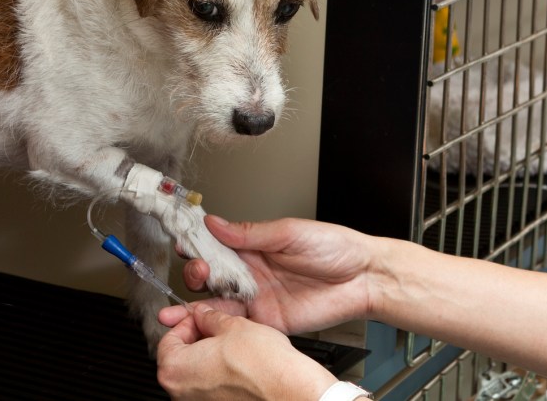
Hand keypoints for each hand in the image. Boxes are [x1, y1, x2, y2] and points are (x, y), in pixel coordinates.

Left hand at [157, 304, 336, 400]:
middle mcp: (180, 393)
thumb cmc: (262, 365)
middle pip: (180, 357)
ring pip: (196, 372)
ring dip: (210, 355)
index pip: (168, 338)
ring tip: (232, 343)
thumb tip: (203, 314)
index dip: (188, 321)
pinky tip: (239, 363)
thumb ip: (209, 317)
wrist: (289, 391)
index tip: (201, 316)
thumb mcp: (232, 325)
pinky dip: (220, 374)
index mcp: (174, 369)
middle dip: (198, 338)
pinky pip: (211, 387)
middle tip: (218, 327)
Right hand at [159, 216, 376, 334]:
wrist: (363, 279)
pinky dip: (216, 323)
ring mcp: (257, 297)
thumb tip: (216, 223)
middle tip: (198, 269)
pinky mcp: (266, 320)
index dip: (197, 242)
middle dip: (196, 271)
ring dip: (197, 301)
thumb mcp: (290, 232)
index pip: (216, 243)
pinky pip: (236, 323)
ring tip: (187, 300)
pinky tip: (204, 320)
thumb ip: (250, 232)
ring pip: (217, 300)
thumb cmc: (336, 248)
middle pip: (211, 273)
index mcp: (255, 245)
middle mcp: (252, 271)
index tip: (183, 239)